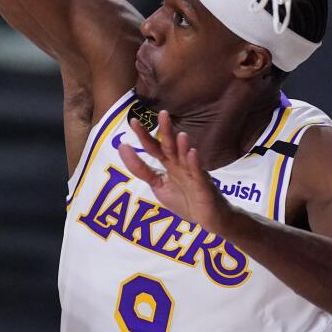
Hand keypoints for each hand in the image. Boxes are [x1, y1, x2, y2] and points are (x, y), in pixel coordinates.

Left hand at [117, 110, 234, 234]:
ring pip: (186, 157)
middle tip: (163, 114)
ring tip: (181, 135)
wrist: (209, 218)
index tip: (134, 121)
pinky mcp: (203, 186)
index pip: (154, 147)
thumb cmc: (184, 200)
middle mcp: (180, 165)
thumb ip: (142, 169)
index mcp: (169, 164)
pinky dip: (195, 163)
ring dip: (183, 147)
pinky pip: (198, 174)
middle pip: (171, 146)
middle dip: (166, 131)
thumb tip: (123, 147)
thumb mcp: (158, 185)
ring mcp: (193, 174)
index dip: (144, 136)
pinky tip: (192, 153)